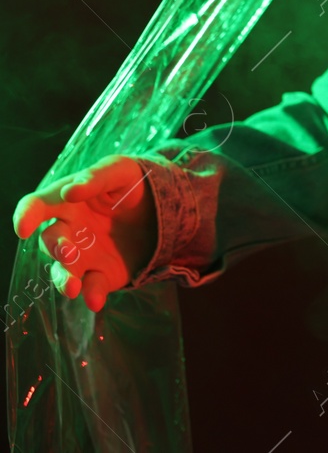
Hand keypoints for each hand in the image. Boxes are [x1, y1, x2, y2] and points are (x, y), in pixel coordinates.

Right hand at [13, 156, 156, 311]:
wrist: (159, 208)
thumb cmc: (129, 184)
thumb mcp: (119, 171)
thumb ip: (95, 178)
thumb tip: (70, 192)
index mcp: (64, 202)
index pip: (36, 207)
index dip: (25, 217)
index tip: (23, 228)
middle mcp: (67, 231)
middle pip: (50, 242)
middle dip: (56, 248)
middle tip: (68, 252)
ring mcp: (82, 256)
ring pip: (64, 271)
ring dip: (65, 280)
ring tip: (73, 288)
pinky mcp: (101, 274)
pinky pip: (91, 287)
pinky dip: (91, 295)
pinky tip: (95, 301)